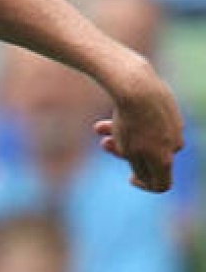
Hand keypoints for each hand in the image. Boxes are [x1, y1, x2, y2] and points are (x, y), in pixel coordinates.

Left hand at [94, 70, 183, 192]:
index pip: (162, 185)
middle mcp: (175, 144)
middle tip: (104, 143)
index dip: (145, 185)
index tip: (130, 177)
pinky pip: (148, 121)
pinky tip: (112, 114)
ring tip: (98, 127)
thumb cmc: (130, 121)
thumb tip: (144, 175)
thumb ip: (139, 167)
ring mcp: (173, 126)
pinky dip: (130, 121)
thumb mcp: (129, 150)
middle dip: (123, 152)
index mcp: (166, 159)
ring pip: (144, 136)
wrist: (138, 86)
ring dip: (120, 135)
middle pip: (148, 156)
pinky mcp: (168, 109)